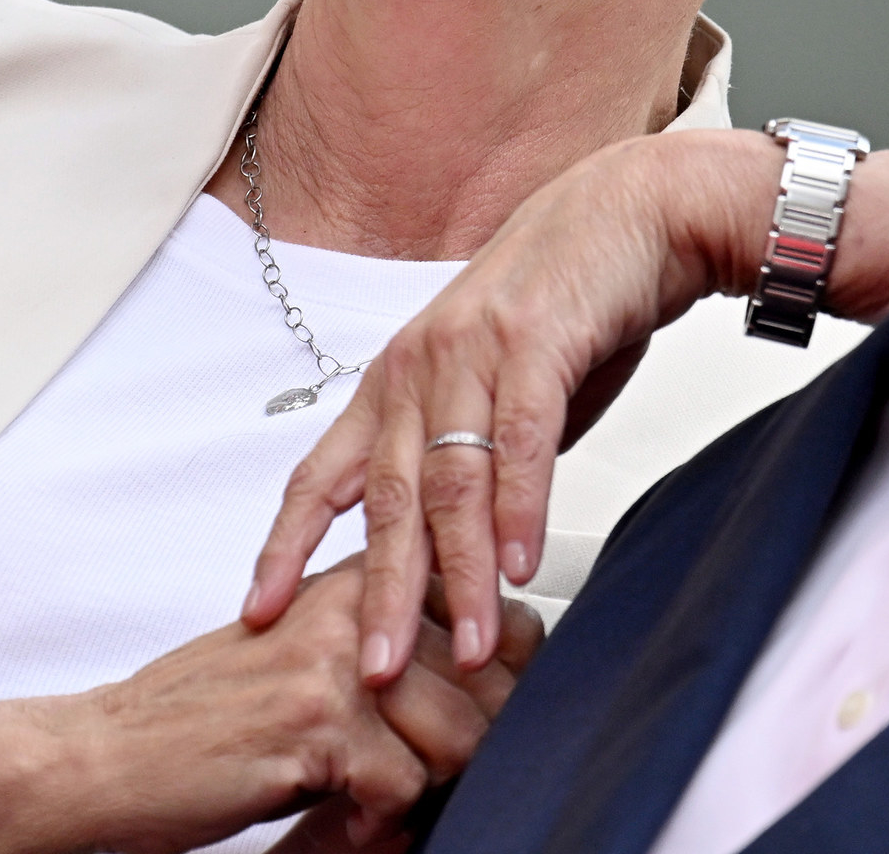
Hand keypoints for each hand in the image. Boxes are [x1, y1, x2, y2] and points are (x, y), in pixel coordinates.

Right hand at [0, 560, 538, 853]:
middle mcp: (352, 607)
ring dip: (425, 787)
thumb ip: (386, 659)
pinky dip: (380, 821)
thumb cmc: (201, 719)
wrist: (107, 756)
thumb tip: (490, 697)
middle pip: (494, 683)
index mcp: (355, 581)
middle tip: (415, 775)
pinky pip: (405, 789)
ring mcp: (335, 663)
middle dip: (473, 746)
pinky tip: (339, 814)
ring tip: (371, 797)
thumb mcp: (303, 661)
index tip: (481, 718)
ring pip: (463, 737)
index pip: (492, 616)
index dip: (505, 682)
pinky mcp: (316, 725)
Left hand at [243, 130, 888, 690]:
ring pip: (451, 482)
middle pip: (383, 499)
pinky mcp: (534, 341)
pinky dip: (519, 509)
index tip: (257, 614)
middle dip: (376, 594)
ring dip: (460, 574)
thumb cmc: (566, 308)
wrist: (632, 214)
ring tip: (466, 648)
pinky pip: (519, 440)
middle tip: (371, 674)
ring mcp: (471, 352)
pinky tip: (521, 565)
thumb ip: (464, 461)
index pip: (321, 476)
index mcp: (395, 383)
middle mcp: (417, 368)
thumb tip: (453, 548)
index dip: (286, 547)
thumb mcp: (491, 391)